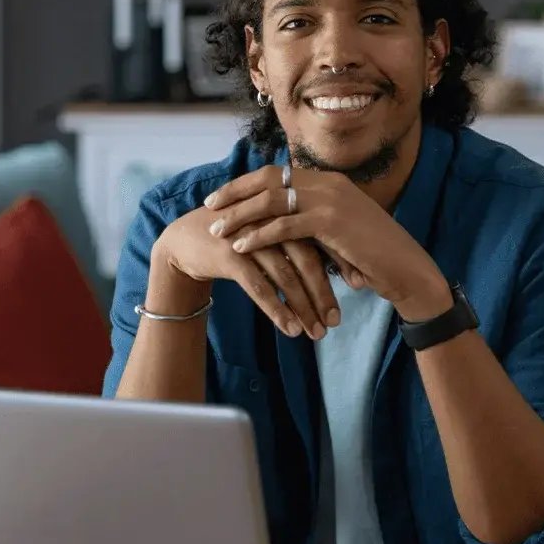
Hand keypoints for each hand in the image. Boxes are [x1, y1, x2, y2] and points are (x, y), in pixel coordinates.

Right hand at [149, 205, 339, 338]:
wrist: (184, 240)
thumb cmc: (234, 237)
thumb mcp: (269, 232)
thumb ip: (298, 241)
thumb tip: (334, 263)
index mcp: (285, 210)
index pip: (321, 238)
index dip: (341, 263)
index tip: (359, 286)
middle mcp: (270, 221)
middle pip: (307, 259)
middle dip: (324, 293)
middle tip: (336, 321)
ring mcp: (249, 237)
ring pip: (286, 277)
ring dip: (304, 308)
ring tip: (316, 332)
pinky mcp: (230, 255)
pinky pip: (260, 288)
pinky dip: (278, 310)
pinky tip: (290, 328)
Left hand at [203, 165, 451, 320]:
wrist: (405, 268)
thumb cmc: (372, 256)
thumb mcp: (339, 231)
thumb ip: (313, 222)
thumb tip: (281, 225)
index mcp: (328, 180)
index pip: (276, 173)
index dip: (245, 184)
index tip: (221, 198)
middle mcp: (328, 182)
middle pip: (267, 179)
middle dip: (234, 193)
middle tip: (209, 208)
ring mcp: (330, 198)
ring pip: (271, 200)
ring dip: (240, 215)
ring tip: (217, 231)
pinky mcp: (331, 221)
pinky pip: (284, 225)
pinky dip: (258, 235)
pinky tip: (240, 247)